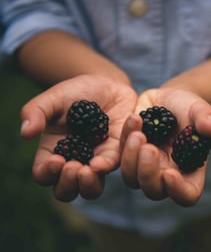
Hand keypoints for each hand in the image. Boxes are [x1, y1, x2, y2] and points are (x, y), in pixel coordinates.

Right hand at [20, 74, 136, 201]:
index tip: (57, 159)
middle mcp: (73, 160)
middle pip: (67, 191)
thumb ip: (37, 111)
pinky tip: (117, 141)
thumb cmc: (77, 93)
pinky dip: (117, 157)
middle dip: (69, 185)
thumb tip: (25, 133)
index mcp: (52, 151)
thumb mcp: (54, 98)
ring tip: (92, 168)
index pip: (44, 175)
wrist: (107, 86)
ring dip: (91, 184)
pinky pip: (118, 164)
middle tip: (74, 167)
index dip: (48, 173)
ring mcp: (96, 160)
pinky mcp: (116, 154)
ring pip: (92, 188)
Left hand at [120, 88, 210, 205]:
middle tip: (148, 147)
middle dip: (148, 172)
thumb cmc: (188, 109)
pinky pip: (120, 155)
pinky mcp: (128, 154)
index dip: (177, 191)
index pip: (186, 195)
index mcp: (189, 171)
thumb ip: (207, 118)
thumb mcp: (200, 109)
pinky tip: (134, 118)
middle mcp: (166, 174)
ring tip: (138, 132)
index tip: (169, 173)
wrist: (168, 99)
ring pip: (131, 178)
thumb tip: (210, 128)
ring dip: (131, 158)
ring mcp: (145, 166)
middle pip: (154, 190)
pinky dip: (125, 138)